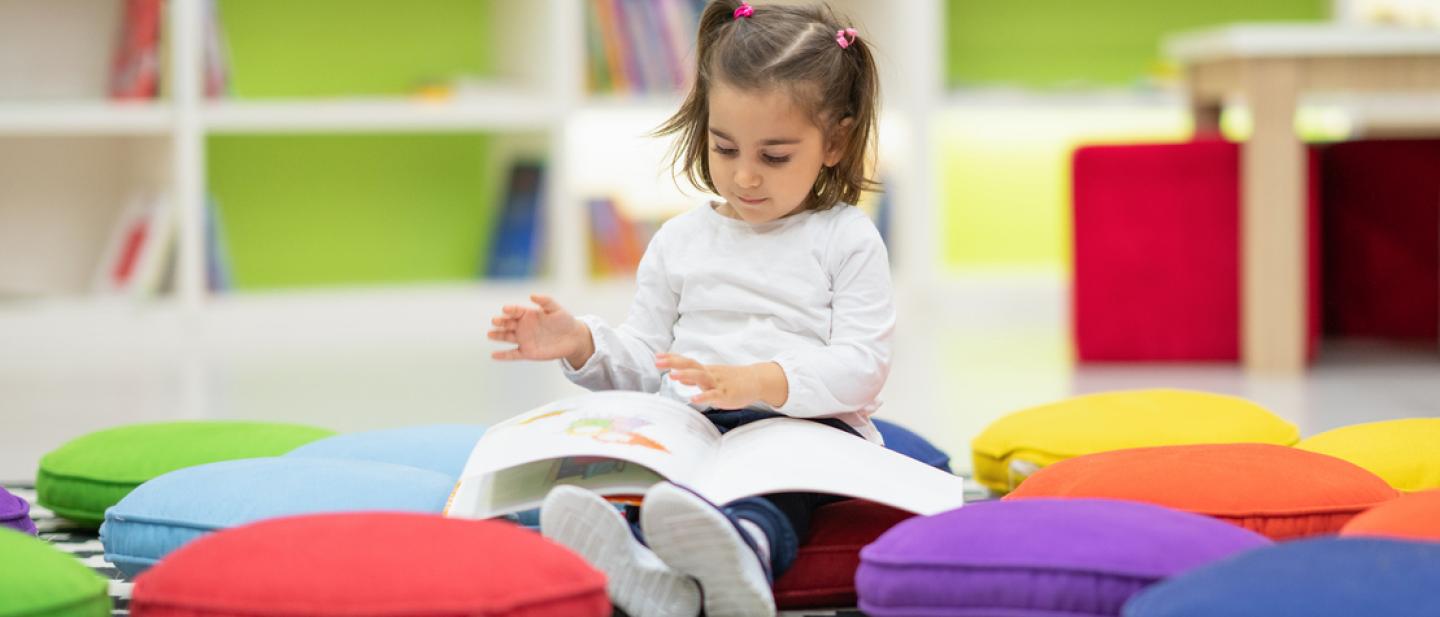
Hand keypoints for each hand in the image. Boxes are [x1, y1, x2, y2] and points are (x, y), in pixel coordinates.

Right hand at [488, 294, 591, 363]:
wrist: (573, 338)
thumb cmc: (565, 321)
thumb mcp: (556, 309)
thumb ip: (545, 301)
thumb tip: (532, 295)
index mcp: (528, 314)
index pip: (515, 311)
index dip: (510, 310)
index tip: (505, 309)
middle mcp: (523, 326)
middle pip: (508, 323)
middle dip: (500, 322)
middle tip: (494, 321)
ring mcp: (524, 339)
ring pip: (507, 337)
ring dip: (498, 336)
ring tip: (490, 334)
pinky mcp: (527, 352)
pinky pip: (513, 354)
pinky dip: (503, 355)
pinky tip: (493, 355)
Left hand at [657, 353, 785, 408]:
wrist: (755, 380)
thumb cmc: (731, 380)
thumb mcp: (711, 377)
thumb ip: (694, 378)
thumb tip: (677, 377)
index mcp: (705, 370)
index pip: (686, 361)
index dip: (672, 359)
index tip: (656, 356)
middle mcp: (710, 374)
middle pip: (691, 365)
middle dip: (674, 363)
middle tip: (657, 362)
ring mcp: (718, 384)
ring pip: (701, 377)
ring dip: (686, 376)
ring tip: (672, 376)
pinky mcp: (726, 395)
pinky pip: (713, 396)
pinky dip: (703, 397)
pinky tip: (693, 399)